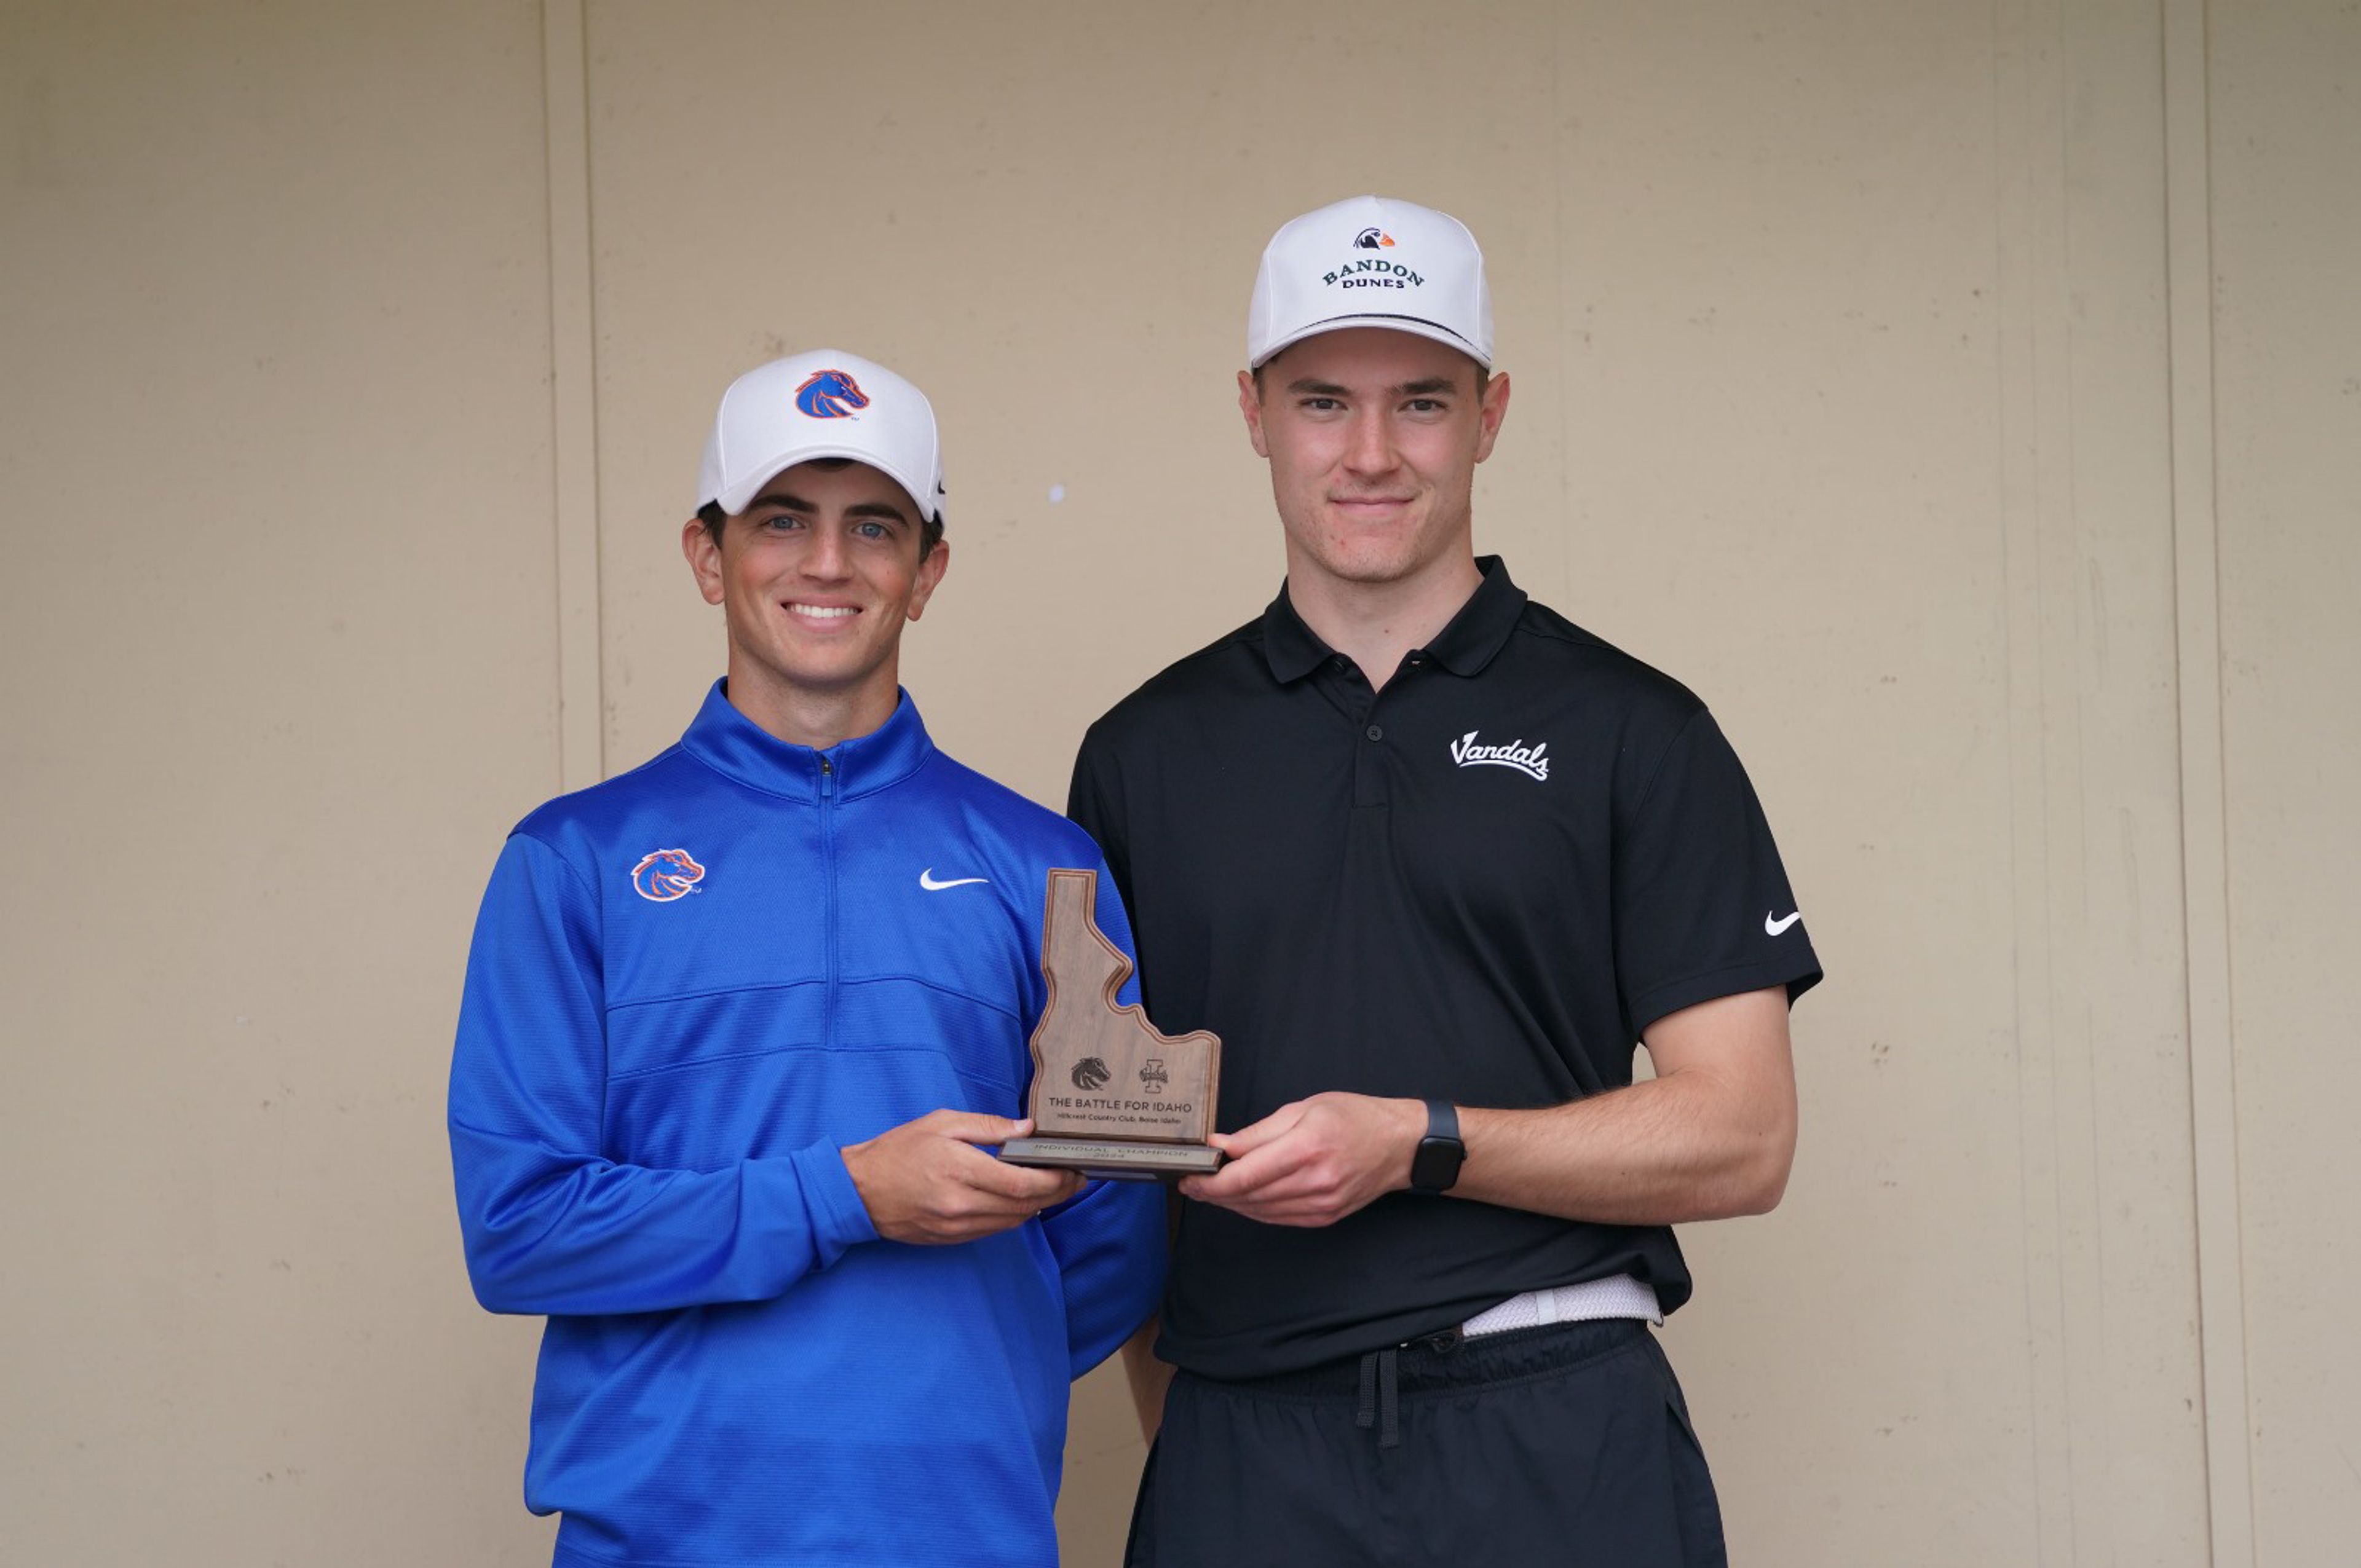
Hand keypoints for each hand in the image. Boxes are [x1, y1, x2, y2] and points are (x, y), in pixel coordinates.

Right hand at [842, 1111, 1083, 1244]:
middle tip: (1074, 1179)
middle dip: (1056, 1194)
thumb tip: (1026, 1130)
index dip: (1055, 1181)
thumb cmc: (898, 1150)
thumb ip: (988, 1126)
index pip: (1022, 1184)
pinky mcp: (950, 1238)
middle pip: (1024, 1207)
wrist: (858, 1190)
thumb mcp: (942, 1123)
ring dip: (1038, 1207)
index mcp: (960, 1170)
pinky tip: (1021, 1201)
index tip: (1072, 1170)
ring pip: (1013, 1222)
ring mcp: (956, 1226)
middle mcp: (961, 1204)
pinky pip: (994, 1230)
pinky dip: (1013, 1217)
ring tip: (1054, 1188)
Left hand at [1177, 1093, 1424, 1226]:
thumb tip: (1220, 1145)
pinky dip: (1255, 1209)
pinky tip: (1243, 1198)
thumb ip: (1259, 1131)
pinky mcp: (1325, 1217)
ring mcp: (1321, 1204)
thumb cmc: (1355, 1117)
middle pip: (1248, 1197)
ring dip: (1232, 1203)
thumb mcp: (1305, 1108)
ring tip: (1213, 1190)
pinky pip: (1278, 1219)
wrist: (1400, 1145)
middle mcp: (1314, 1181)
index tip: (1189, 1177)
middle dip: (1215, 1192)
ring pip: (1260, 1211)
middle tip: (1193, 1184)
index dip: (1211, 1181)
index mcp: (1307, 1147)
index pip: (1245, 1175)